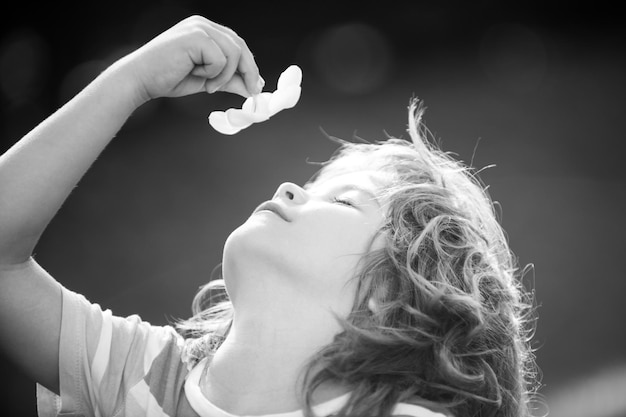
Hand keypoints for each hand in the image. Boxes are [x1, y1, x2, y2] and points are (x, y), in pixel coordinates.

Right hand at [116, 15, 263, 103]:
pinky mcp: (195, 36)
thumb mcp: (206, 80)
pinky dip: (213, 74)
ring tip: (208, 85)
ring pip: (233, 53)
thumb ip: (228, 80)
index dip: (249, 65)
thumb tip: (251, 87)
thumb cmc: (167, 78)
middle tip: (251, 91)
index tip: (255, 85)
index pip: (236, 44)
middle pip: (240, 46)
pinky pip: (221, 59)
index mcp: (204, 30)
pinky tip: (196, 75)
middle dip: (249, 71)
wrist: (140, 79)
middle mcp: (203, 24)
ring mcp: (199, 28)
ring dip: (225, 76)